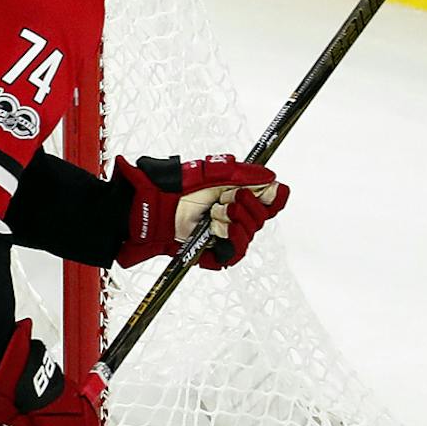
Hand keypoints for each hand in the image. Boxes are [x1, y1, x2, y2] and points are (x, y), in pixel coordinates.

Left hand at [117, 155, 289, 268]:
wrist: (153, 208)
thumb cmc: (176, 189)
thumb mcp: (212, 173)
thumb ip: (243, 173)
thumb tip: (271, 177)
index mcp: (239, 197)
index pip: (272, 201)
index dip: (273, 196)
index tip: (266, 190)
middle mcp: (236, 217)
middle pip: (263, 217)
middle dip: (248, 205)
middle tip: (226, 198)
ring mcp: (226, 235)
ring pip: (250, 233)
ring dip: (236, 220)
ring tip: (216, 212)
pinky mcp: (215, 253)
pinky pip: (236, 252)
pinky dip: (233, 239)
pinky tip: (223, 228)